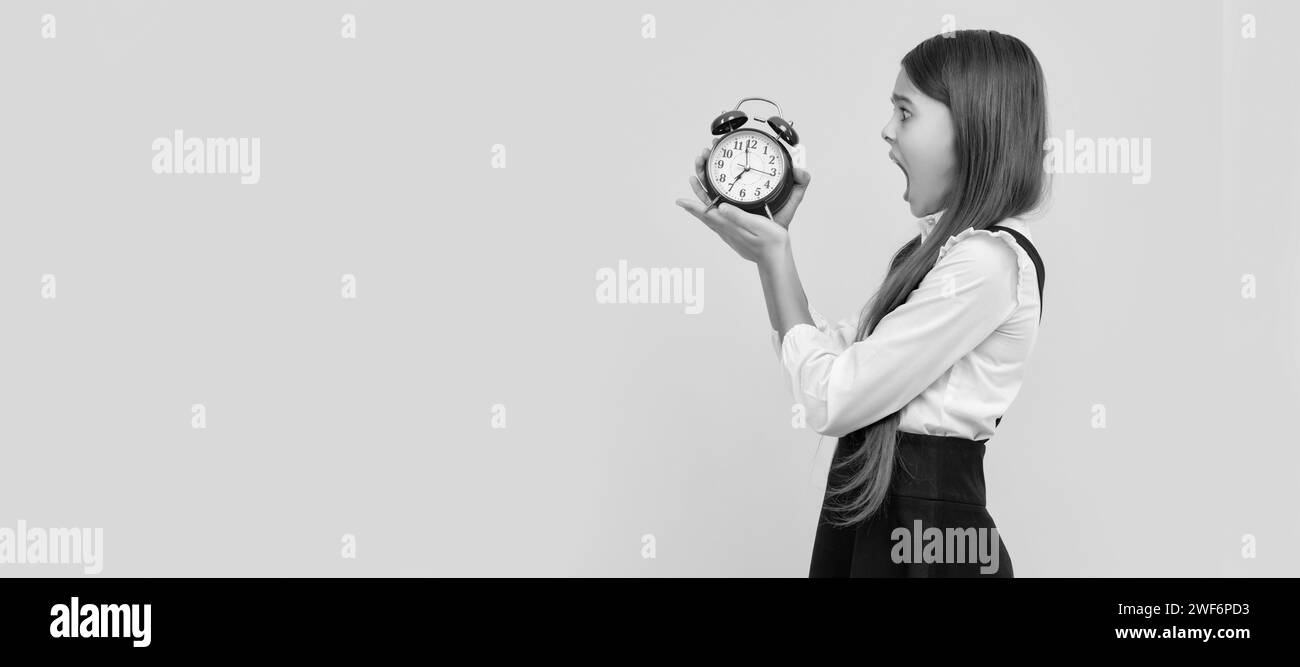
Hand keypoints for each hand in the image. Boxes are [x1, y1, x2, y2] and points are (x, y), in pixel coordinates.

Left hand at [675, 148, 791, 263]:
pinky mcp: (736, 238)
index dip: (693, 206)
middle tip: (683, 198)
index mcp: (730, 226)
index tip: (680, 201)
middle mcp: (727, 231)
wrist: (775, 261)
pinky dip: (711, 218)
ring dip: (702, 211)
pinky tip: (714, 217)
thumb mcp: (757, 225)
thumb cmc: (771, 242)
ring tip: (694, 204)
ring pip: (711, 221)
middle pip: (706, 216)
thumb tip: (720, 207)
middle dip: (694, 206)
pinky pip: (719, 225)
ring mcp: (730, 236)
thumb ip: (739, 216)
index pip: (707, 214)